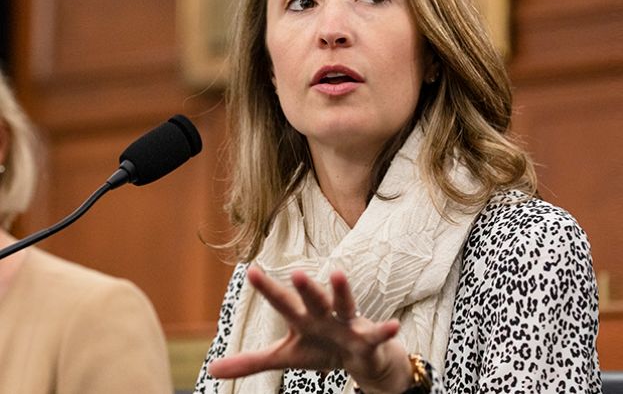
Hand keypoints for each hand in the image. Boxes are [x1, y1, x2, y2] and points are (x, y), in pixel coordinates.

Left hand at [207, 266, 413, 393]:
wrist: (359, 358)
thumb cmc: (319, 349)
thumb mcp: (284, 357)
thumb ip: (249, 361)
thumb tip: (211, 368)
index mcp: (303, 319)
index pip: (282, 302)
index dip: (268, 288)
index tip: (251, 271)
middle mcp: (324, 315)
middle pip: (313, 300)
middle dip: (305, 287)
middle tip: (295, 271)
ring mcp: (347, 325)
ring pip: (344, 306)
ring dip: (342, 291)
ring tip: (338, 274)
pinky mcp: (368, 339)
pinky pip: (377, 335)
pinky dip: (385, 331)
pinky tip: (395, 325)